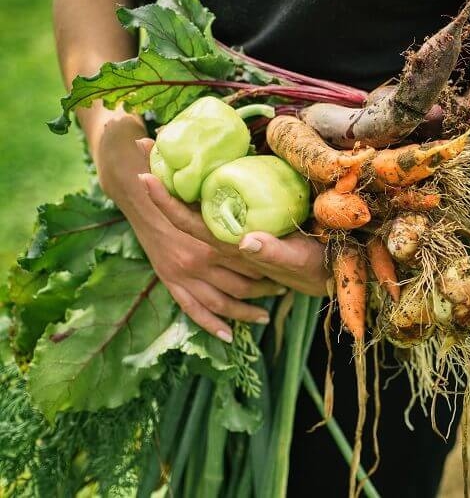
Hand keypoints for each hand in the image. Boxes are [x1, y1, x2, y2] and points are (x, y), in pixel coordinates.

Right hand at [94, 120, 282, 342]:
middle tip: (283, 290)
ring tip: (265, 315)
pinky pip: (194, 310)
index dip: (270, 269)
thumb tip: (265, 215)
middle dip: (265, 289)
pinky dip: (211, 325)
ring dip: (245, 311)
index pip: (251, 260)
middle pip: (243, 283)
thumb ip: (236, 198)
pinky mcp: (171, 282)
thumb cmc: (183, 178)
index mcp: (214, 235)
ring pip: (222, 302)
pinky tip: (228, 335)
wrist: (137, 185)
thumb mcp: (212, 183)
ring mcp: (184, 274)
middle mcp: (200, 258)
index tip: (288, 272)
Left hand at [136, 140, 329, 298]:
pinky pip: (218, 196)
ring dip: (177, 172)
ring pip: (197, 198)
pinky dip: (203, 176)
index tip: (144, 175)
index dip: (165, 201)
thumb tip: (246, 241)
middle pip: (184, 204)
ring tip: (162, 144)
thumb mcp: (295, 261)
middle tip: (143, 143)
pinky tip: (199, 159)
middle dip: (162, 174)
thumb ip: (273, 253)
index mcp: (228, 244)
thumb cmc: (310, 267)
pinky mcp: (248, 216)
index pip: (188, 222)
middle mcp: (224, 233)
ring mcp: (235, 223)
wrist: (324, 272)